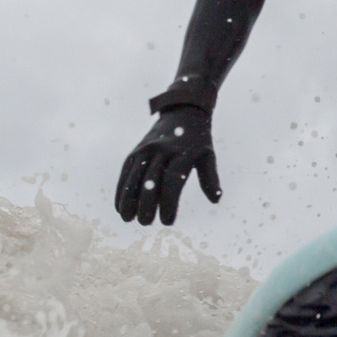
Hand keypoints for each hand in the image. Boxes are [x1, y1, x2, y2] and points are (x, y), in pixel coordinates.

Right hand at [115, 104, 221, 224]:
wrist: (182, 113)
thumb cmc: (197, 140)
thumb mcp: (208, 155)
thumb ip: (210, 178)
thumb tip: (216, 200)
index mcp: (181, 153)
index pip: (172, 182)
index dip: (169, 203)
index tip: (167, 222)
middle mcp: (161, 150)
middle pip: (150, 181)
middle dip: (146, 204)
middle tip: (146, 223)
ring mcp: (145, 150)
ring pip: (134, 177)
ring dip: (128, 199)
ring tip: (127, 219)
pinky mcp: (135, 152)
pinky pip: (126, 172)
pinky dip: (121, 190)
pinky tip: (119, 206)